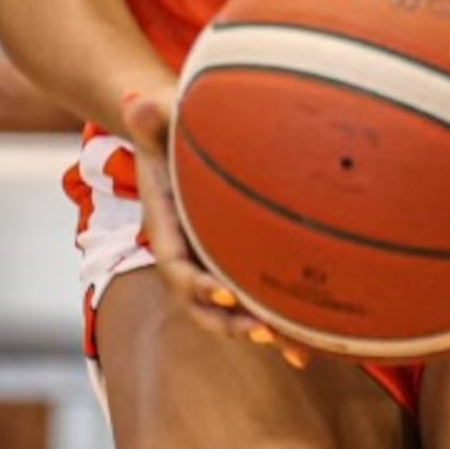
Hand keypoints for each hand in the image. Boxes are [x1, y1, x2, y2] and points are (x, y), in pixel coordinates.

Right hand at [119, 82, 307, 367]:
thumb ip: (149, 114)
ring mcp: (213, 262)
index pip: (173, 265)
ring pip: (233, 311)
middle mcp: (188, 253)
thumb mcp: (160, 116)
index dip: (195, 284)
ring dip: (262, 332)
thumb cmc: (172, 124)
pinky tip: (314, 342)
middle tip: (263, 330)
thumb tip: (135, 100)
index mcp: (166, 226)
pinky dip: (281, 322)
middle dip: (231, 323)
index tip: (220, 291)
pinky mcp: (238, 263)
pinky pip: (257, 299)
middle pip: (203, 303)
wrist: (182, 135)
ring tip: (296, 348)